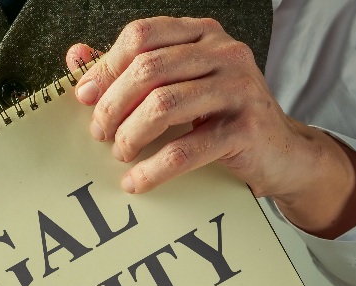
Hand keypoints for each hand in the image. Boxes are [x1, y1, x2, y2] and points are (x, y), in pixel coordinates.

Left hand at [66, 16, 355, 238]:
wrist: (280, 153)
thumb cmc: (219, 117)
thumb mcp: (177, 85)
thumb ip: (128, 69)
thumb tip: (75, 57)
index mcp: (202, 35)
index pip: (141, 35)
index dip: (106, 67)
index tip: (85, 98)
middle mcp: (224, 53)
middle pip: (147, 69)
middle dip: (112, 106)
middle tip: (99, 134)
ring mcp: (239, 88)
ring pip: (162, 106)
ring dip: (130, 135)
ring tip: (120, 154)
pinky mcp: (245, 129)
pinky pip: (185, 149)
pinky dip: (153, 169)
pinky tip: (136, 181)